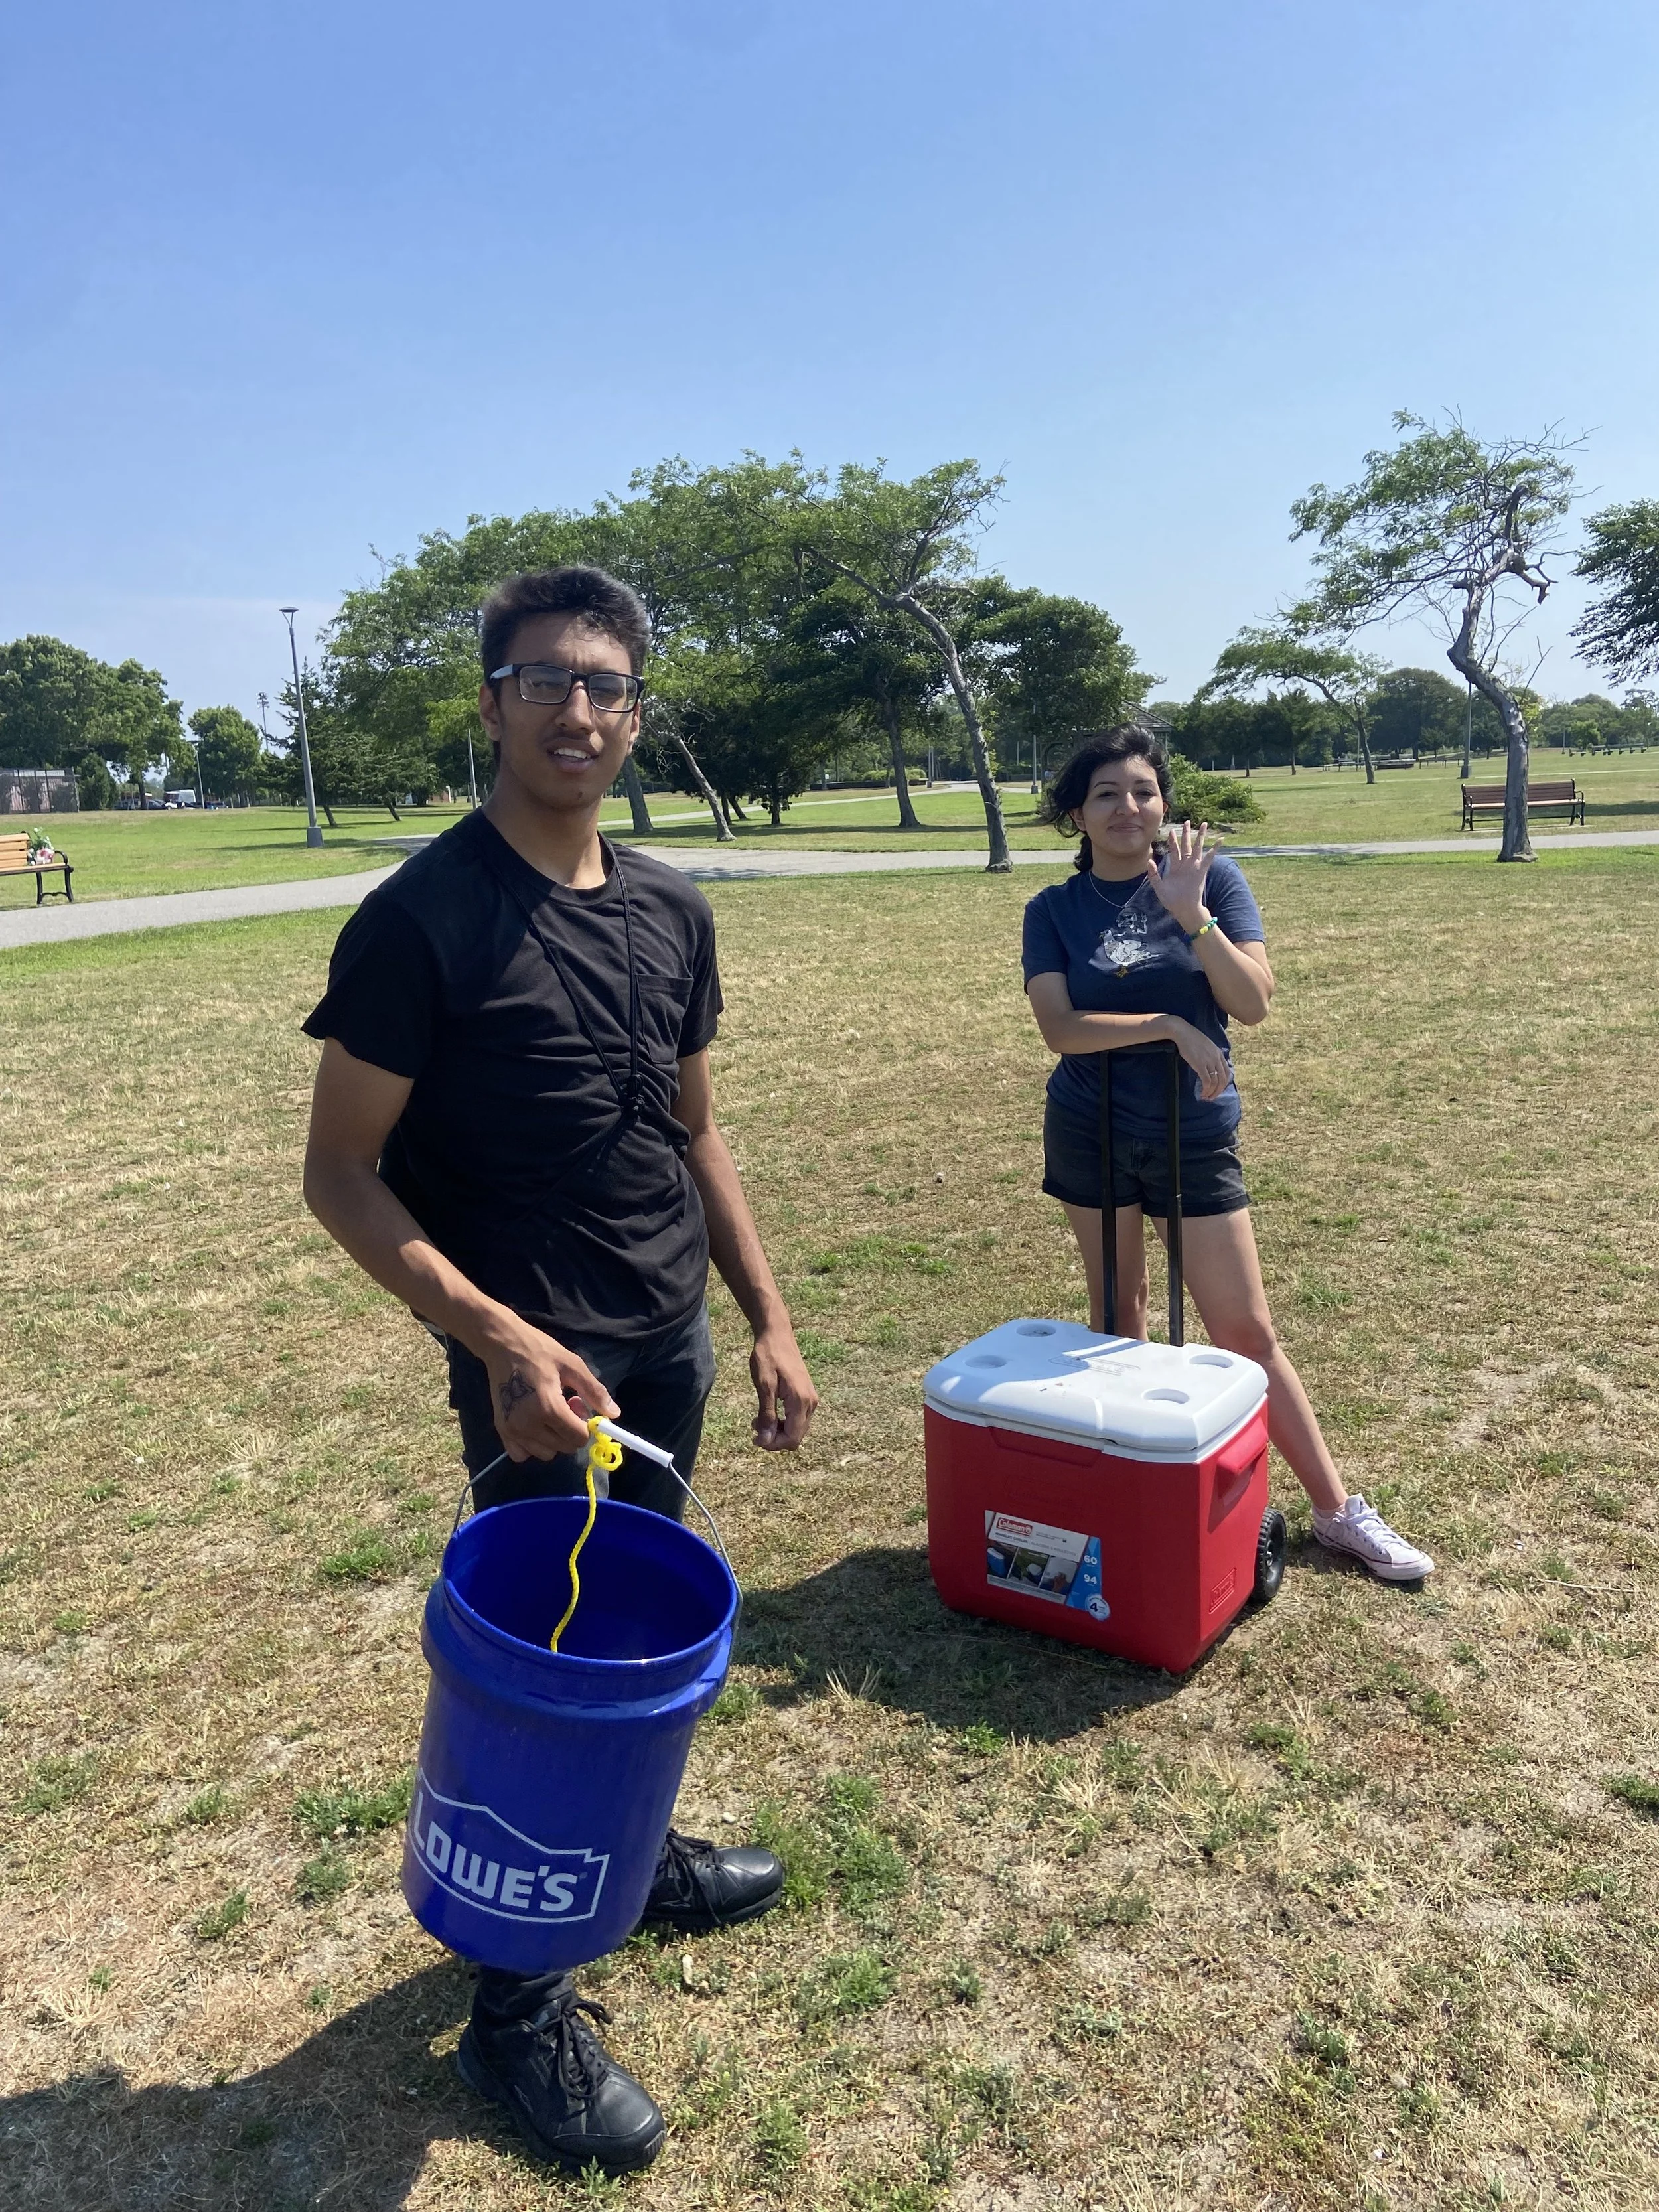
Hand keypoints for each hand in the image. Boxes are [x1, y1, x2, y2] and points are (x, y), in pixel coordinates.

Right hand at [481, 1322, 618, 1462]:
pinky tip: (533, 1425)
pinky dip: (531, 1446)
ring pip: (546, 1454)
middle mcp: (528, 1425)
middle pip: (564, 1447)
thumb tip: (615, 1414)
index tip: (578, 1404)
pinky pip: (521, 1454)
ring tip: (548, 1413)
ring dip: (553, 1439)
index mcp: (548, 1407)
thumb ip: (594, 1391)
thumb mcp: (572, 1365)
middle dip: (571, 1430)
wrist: (503, 1344)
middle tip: (564, 1404)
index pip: (579, 1438)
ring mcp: (512, 1430)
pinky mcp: (501, 1430)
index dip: (586, 1425)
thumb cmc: (540, 1351)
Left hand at [751, 1323, 818, 1450]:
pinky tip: (768, 1413)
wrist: (776, 1334)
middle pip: (796, 1436)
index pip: (793, 1438)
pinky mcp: (806, 1395)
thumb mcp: (764, 1386)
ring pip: (796, 1429)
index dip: (774, 1444)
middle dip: (774, 1438)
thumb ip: (766, 1414)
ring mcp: (810, 1399)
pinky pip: (797, 1418)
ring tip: (757, 1420)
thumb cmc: (768, 1356)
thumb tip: (766, 1440)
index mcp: (801, 1401)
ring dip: (777, 1430)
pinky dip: (782, 1422)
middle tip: (754, 1427)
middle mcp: (811, 1403)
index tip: (755, 1438)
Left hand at [1147, 820, 1219, 933]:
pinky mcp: (1201, 871)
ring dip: (1200, 836)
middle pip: (1186, 845)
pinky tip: (1220, 840)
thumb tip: (1150, 861)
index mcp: (1175, 868)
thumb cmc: (1171, 901)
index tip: (1171, 830)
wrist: (1183, 909)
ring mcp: (1194, 867)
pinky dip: (1215, 849)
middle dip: (1186, 833)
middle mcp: (1185, 865)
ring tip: (1204, 824)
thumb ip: (1154, 874)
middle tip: (1186, 822)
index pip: (1174, 850)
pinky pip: (1209, 858)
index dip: (1172, 840)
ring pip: (1198, 847)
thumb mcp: (1158, 887)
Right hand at [1165, 1016, 1231, 1102]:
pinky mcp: (1200, 1064)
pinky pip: (1207, 1081)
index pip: (1227, 1072)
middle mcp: (1216, 1058)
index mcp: (1219, 1053)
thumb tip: (1208, 1065)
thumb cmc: (1190, 1037)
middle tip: (1212, 1097)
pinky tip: (1202, 1093)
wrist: (1181, 1031)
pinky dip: (1206, 1090)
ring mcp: (1209, 1061)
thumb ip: (1209, 1054)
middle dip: (1218, 1091)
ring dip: (1212, 1092)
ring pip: (1215, 1082)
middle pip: (1223, 1079)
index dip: (1223, 1083)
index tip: (1217, 1089)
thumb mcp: (1205, 1045)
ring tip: (1206, 1097)